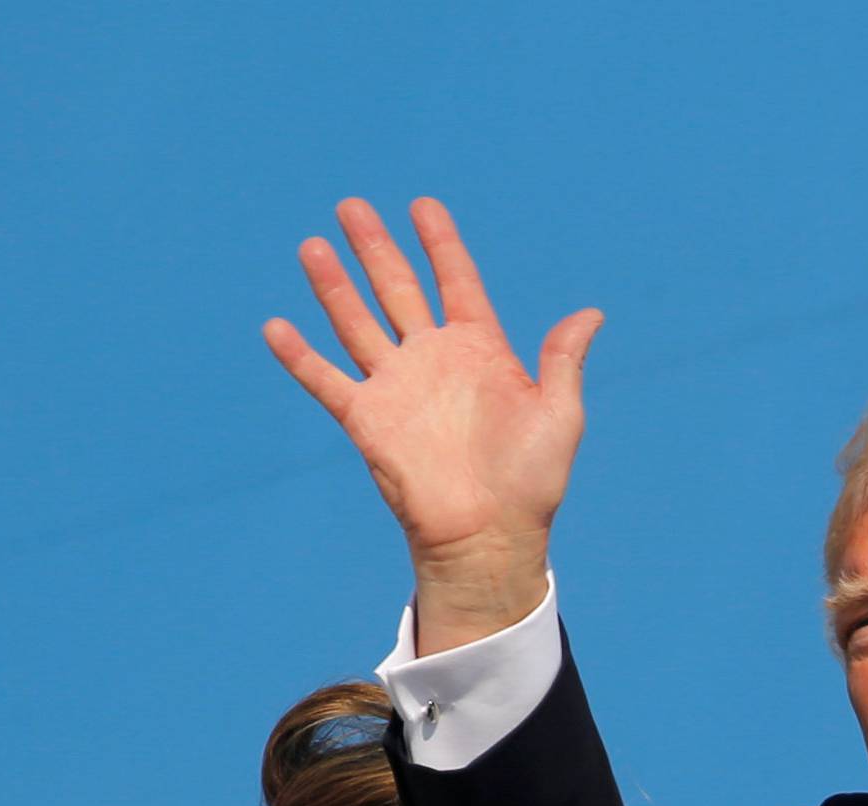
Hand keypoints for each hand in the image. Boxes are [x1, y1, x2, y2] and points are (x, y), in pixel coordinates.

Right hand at [262, 196, 601, 652]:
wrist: (489, 538)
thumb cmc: (530, 484)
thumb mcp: (559, 415)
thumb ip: (563, 359)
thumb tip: (591, 313)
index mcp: (480, 350)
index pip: (456, 281)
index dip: (440, 243)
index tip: (423, 205)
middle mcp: (433, 361)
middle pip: (396, 289)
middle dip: (375, 247)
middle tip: (352, 205)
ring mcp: (397, 388)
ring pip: (357, 323)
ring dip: (333, 286)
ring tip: (313, 246)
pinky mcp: (368, 421)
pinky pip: (327, 382)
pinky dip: (300, 357)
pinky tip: (276, 327)